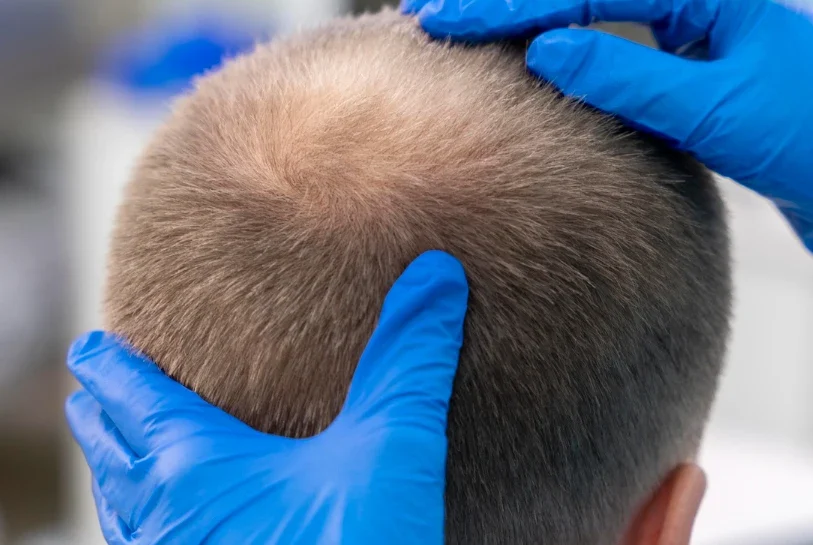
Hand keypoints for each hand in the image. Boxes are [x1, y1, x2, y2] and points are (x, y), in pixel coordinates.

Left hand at [65, 250, 468, 544]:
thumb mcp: (392, 450)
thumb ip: (409, 359)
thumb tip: (436, 274)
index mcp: (194, 471)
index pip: (133, 400)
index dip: (110, 368)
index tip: (91, 349)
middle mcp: (165, 524)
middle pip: (114, 455)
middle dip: (101, 419)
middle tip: (90, 394)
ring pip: (123, 511)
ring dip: (117, 475)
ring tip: (120, 456)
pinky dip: (142, 526)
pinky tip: (170, 534)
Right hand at [403, 0, 812, 251]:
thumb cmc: (808, 137)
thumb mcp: (714, 106)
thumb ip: (629, 77)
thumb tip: (547, 51)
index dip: (509, 6)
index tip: (446, 20)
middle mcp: (686, 7)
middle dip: (503, 2)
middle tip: (430, 15)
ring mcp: (679, 39)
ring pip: (584, 18)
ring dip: (521, 25)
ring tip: (459, 33)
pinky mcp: (677, 74)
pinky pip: (603, 54)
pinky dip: (556, 57)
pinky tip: (520, 66)